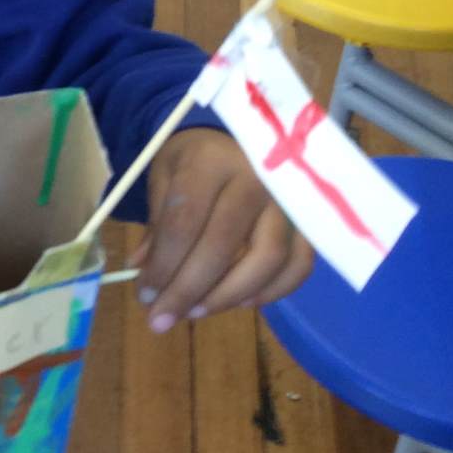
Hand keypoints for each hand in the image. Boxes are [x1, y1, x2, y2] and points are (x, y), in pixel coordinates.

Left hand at [131, 127, 312, 332]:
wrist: (243, 134)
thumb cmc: (196, 158)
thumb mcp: (164, 175)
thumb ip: (157, 223)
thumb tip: (142, 270)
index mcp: (209, 161)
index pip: (184, 223)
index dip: (163, 265)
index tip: (144, 295)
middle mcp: (255, 177)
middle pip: (222, 246)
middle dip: (188, 290)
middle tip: (163, 318)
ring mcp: (288, 199)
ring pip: (266, 259)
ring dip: (228, 295)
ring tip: (196, 312)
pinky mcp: (310, 218)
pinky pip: (300, 263)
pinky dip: (274, 289)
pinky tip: (243, 302)